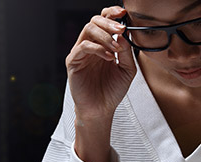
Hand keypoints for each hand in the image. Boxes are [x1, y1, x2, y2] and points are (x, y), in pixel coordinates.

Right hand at [65, 6, 136, 161]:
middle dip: (109, 22)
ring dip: (104, 36)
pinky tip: (108, 57)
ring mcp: (80, 53)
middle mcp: (91, 45)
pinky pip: (83, 47)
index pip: (104, 21)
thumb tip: (124, 33)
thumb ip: (126, 51)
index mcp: (103, 44)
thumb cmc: (113, 90)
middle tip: (121, 29)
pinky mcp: (73, 62)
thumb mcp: (127, 69)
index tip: (124, 13)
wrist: (101, 109)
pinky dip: (97, 48)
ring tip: (115, 48)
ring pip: (88, 30)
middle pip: (95, 21)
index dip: (112, 13)